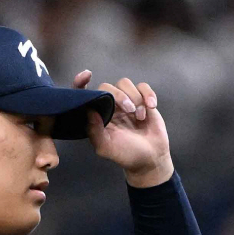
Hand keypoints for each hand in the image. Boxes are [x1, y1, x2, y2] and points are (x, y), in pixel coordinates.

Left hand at [77, 69, 173, 187]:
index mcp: (98, 116)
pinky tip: (151, 107)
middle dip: (120, 96)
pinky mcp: (142, 100)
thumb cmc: (128, 155)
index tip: (86, 76)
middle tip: (130, 111)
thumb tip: (89, 110)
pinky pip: (143, 86)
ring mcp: (126, 102)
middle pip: (108, 86)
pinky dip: (148, 94)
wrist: (152, 159)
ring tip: (141, 116)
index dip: (81, 83)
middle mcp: (110, 106)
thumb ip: (94, 131)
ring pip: (125, 83)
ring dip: (135, 98)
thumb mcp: (106, 148)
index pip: (85, 95)